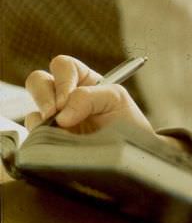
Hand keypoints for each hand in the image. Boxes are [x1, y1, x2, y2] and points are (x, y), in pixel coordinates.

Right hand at [24, 55, 154, 135]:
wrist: (127, 155)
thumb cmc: (127, 122)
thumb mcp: (116, 99)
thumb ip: (89, 97)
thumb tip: (61, 114)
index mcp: (83, 81)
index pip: (63, 66)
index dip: (62, 80)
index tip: (67, 100)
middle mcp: (65, 98)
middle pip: (38, 81)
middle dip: (43, 96)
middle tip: (53, 114)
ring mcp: (54, 121)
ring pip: (33, 110)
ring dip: (40, 119)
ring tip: (59, 131)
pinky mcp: (48, 142)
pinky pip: (32, 136)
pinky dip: (40, 139)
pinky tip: (57, 144)